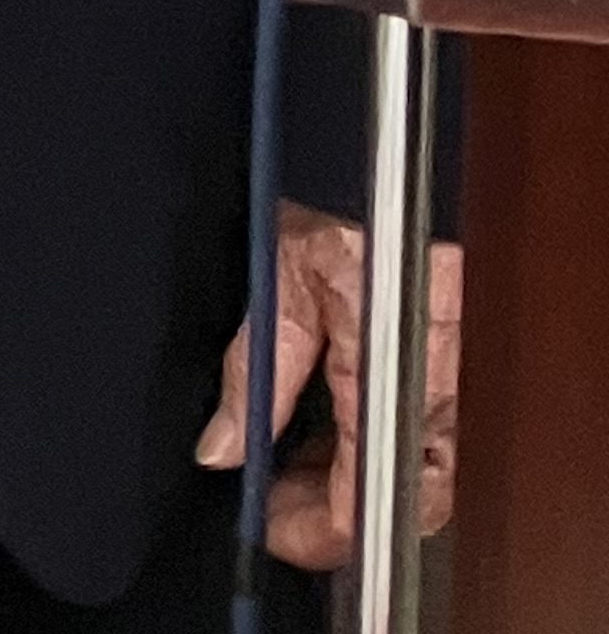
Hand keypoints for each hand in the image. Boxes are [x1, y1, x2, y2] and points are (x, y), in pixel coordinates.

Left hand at [195, 201, 461, 567]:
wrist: (382, 138)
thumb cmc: (340, 192)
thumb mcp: (282, 283)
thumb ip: (255, 376)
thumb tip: (224, 448)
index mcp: (391, 381)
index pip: (365, 501)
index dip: (315, 531)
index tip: (271, 527)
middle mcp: (434, 392)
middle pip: (399, 501)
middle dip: (334, 514)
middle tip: (275, 500)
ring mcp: (446, 379)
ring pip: (410, 472)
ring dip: (350, 479)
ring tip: (289, 466)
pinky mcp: (446, 360)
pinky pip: (417, 432)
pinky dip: (369, 443)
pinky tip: (325, 431)